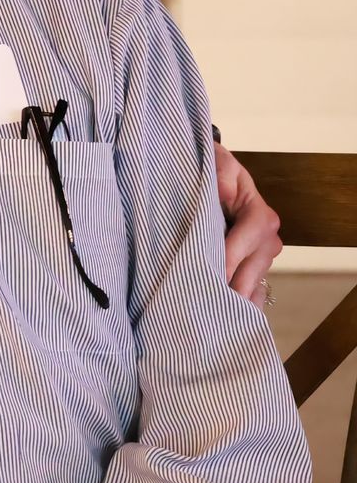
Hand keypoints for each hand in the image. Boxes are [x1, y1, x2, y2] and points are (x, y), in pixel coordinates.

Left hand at [218, 141, 281, 306]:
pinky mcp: (254, 267)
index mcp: (260, 215)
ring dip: (238, 299)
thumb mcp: (218, 163)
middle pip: (252, 268)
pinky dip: (243, 303)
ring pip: (253, 282)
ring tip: (219, 320)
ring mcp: (263, 256)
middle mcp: (268, 239)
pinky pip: (254, 289)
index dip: (230, 257)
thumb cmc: (216, 172)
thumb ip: (222, 173)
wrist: (218, 180)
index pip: (246, 239)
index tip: (214, 275)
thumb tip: (224, 192)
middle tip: (213, 309)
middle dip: (234, 287)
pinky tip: (230, 319)